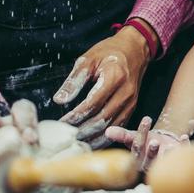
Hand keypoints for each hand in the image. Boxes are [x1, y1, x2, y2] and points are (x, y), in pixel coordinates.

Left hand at [53, 28, 149, 146]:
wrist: (135, 49)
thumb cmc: (109, 52)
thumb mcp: (89, 59)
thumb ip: (74, 80)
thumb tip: (59, 100)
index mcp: (115, 77)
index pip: (92, 103)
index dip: (75, 115)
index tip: (61, 122)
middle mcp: (126, 92)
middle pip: (102, 119)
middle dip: (82, 130)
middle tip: (66, 137)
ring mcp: (131, 102)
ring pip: (111, 127)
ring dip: (92, 137)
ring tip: (76, 143)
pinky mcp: (132, 108)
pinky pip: (118, 128)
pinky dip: (104, 138)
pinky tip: (91, 141)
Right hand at [104, 115, 185, 170]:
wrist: (162, 147)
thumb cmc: (145, 143)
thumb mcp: (134, 138)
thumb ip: (122, 135)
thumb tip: (107, 131)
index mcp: (137, 159)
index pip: (137, 148)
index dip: (141, 135)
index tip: (146, 119)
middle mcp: (149, 165)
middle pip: (149, 160)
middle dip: (152, 152)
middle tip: (155, 142)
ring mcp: (164, 165)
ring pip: (165, 163)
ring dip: (168, 154)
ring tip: (170, 146)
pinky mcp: (177, 163)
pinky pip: (182, 157)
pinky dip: (184, 147)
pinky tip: (183, 137)